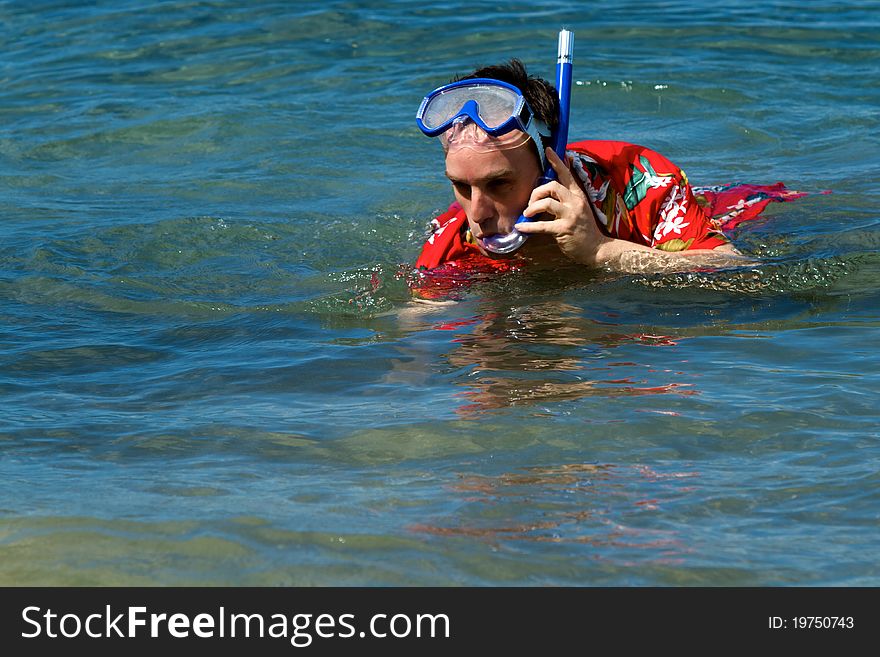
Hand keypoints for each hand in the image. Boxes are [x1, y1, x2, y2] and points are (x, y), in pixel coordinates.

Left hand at [515, 147, 610, 264]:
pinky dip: (528, 226)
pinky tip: (520, 227)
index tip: (548, 150)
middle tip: (531, 204)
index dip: (557, 161)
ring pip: (546, 203)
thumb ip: (565, 198)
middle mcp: (576, 202)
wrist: (596, 249)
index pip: (567, 174)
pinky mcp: (564, 229)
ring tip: (527, 214)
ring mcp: (571, 215)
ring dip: (532, 208)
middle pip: (552, 186)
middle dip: (537, 193)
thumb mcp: (578, 209)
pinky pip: (542, 225)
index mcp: (578, 195)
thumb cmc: (583, 229)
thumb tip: (549, 189)